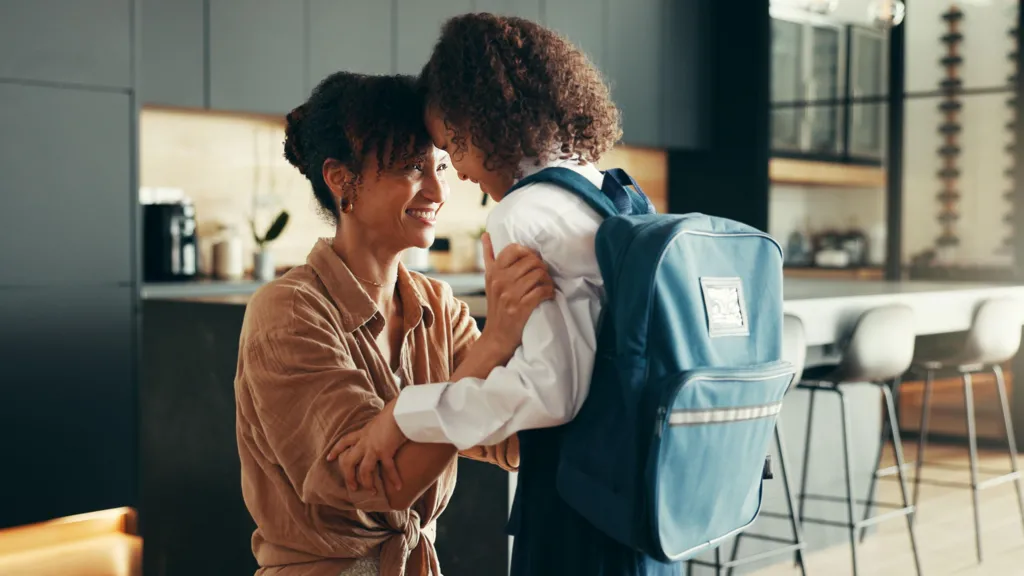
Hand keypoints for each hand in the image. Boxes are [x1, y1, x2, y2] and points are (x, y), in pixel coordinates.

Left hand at [326, 399, 406, 493]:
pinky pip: (388, 469)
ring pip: (364, 470)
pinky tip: (398, 486)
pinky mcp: (385, 452)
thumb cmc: (394, 412)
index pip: (344, 441)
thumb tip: (385, 426)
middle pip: (349, 462)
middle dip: (348, 476)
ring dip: (367, 483)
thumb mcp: (380, 420)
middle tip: (352, 487)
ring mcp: (373, 448)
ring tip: (372, 491)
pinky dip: (394, 479)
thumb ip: (379, 427)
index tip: (329, 458)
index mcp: (363, 433)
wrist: (399, 411)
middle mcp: (365, 442)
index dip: (336, 450)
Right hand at [480, 233, 554, 361]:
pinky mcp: (520, 308)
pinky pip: (542, 291)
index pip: (514, 249)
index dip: (528, 252)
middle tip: (543, 276)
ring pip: (539, 274)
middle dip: (541, 267)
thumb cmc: (496, 307)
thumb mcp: (489, 281)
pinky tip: (548, 295)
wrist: (496, 337)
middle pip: (531, 261)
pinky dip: (549, 292)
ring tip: (547, 285)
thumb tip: (486, 234)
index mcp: (493, 272)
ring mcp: (510, 295)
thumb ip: (489, 257)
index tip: (532, 262)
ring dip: (548, 280)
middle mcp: (500, 281)